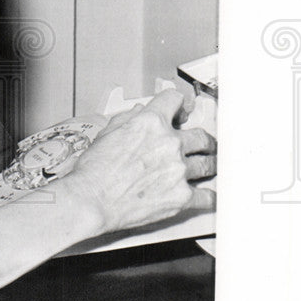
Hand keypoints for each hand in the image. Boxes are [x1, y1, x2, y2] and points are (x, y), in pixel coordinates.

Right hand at [67, 89, 215, 235]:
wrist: (92, 199)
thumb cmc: (94, 170)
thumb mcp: (106, 134)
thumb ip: (127, 120)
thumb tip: (138, 113)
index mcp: (151, 123)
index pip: (174, 100)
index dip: (177, 105)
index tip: (181, 111)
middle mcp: (170, 143)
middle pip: (201, 135)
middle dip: (202, 139)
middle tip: (204, 144)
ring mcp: (179, 170)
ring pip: (208, 163)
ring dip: (208, 164)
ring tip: (208, 166)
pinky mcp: (182, 196)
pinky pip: (206, 196)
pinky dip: (208, 197)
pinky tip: (207, 196)